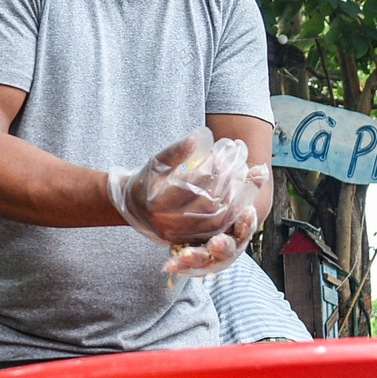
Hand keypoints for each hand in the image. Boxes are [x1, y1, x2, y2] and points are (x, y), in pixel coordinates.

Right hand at [110, 127, 257, 246]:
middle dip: (226, 181)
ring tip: (242, 177)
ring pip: (217, 220)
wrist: (134, 207)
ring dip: (234, 197)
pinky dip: (232, 212)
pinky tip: (241, 196)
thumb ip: (175, 151)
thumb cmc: (147, 180)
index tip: (221, 153)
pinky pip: (217, 230)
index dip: (210, 169)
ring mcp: (180, 235)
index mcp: (157, 202)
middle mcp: (168, 222)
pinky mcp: (191, 240)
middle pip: (207, 204)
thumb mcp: (156, 162)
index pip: (191, 185)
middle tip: (237, 162)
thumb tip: (200, 137)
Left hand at [163, 166, 268, 276]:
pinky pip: (188, 265)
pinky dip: (180, 266)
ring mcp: (211, 254)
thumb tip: (260, 169)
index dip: (247, 222)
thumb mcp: (233, 187)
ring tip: (185, 255)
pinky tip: (170, 264)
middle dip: (223, 248)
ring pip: (207, 260)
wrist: (204, 217)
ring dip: (198, 259)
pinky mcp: (194, 258)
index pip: (247, 227)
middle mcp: (228, 244)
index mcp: (240, 228)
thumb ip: (248, 181)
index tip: (247, 213)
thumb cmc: (222, 200)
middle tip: (216, 243)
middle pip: (229, 249)